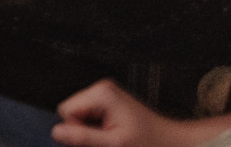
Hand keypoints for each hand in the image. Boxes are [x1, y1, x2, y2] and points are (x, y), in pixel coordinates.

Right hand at [52, 79, 211, 146]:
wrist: (173, 143)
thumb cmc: (151, 142)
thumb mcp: (114, 143)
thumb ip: (83, 137)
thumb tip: (57, 132)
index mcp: (101, 94)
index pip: (67, 110)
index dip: (77, 129)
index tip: (97, 138)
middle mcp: (102, 89)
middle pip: (73, 111)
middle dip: (86, 129)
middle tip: (108, 139)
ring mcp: (107, 95)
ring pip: (81, 116)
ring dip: (93, 130)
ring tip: (114, 136)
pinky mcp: (111, 103)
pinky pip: (91, 116)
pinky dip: (99, 129)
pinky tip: (114, 133)